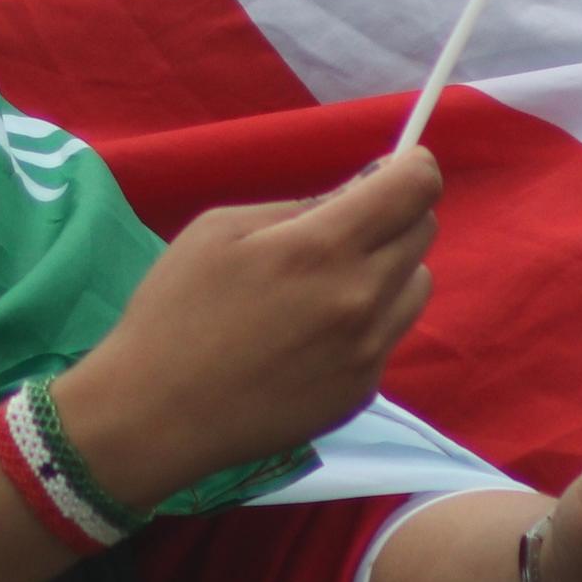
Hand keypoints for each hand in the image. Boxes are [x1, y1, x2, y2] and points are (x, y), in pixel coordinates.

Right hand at [50, 149, 443, 512]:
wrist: (158, 414)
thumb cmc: (176, 309)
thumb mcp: (221, 229)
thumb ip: (300, 206)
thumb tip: (361, 191)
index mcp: (323, 248)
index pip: (416, 188)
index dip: (412, 167)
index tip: (393, 169)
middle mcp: (361, 298)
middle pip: (423, 231)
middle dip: (394, 215)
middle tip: (344, 227)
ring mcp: (368, 352)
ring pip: (417, 285)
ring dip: (390, 269)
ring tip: (330, 284)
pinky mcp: (363, 391)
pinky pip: (390, 335)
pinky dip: (369, 321)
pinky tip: (314, 335)